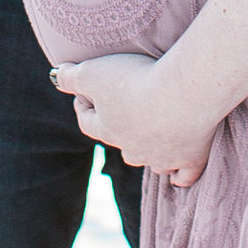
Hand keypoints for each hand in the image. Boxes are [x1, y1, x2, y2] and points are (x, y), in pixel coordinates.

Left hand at [50, 50, 216, 187]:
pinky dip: (181, 175)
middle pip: (121, 146)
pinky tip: (178, 176)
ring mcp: (164, 157)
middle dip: (120, 130)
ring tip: (152, 138)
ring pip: (151, 162)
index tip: (85, 91)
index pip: (87, 122)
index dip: (84, 105)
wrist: (183, 93)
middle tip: (126, 110)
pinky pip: (184, 175)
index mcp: (108, 130)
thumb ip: (70, 76)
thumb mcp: (93, 72)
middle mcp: (133, 149)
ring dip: (149, 153)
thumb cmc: (135, 81)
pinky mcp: (193, 158)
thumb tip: (55, 77)